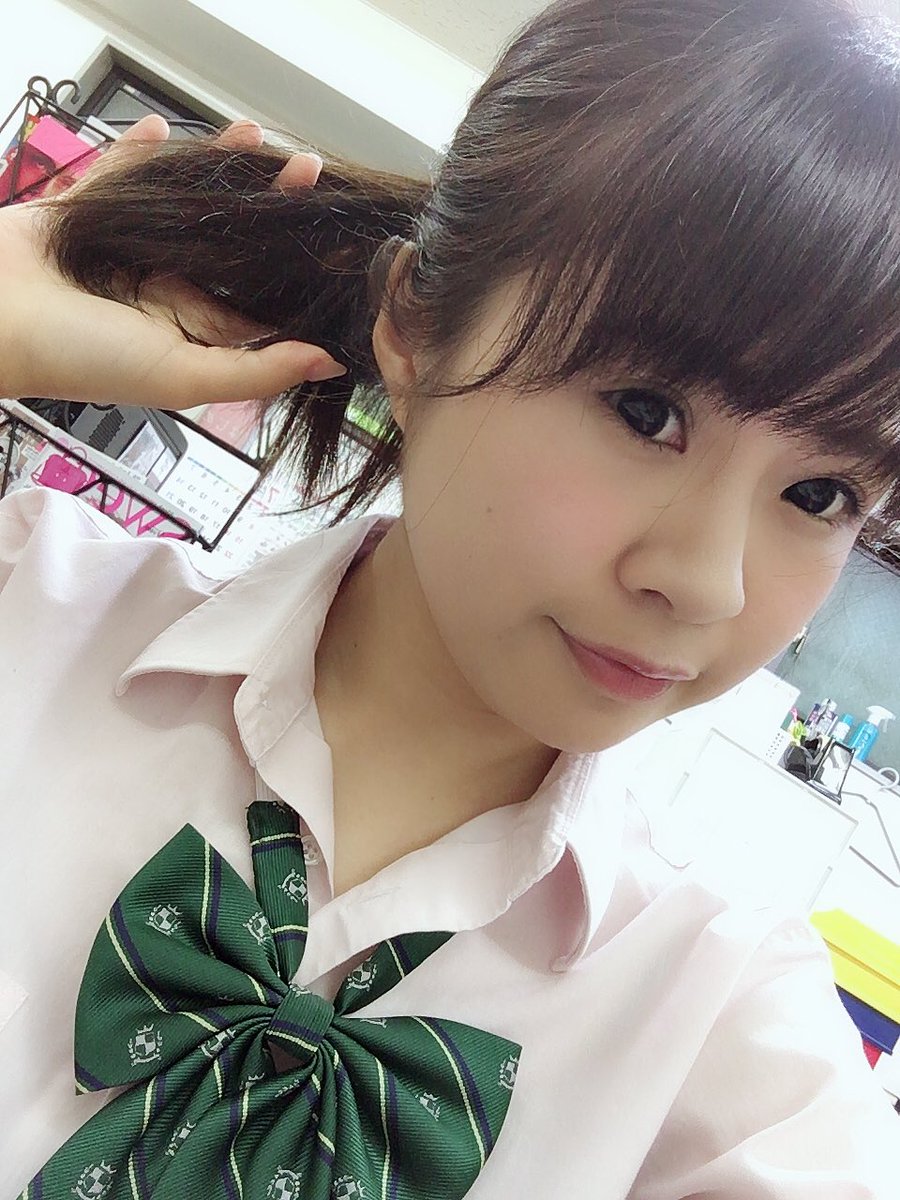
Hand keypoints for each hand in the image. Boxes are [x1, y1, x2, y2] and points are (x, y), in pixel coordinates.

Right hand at [0, 115, 345, 408]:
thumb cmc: (82, 357)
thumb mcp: (183, 376)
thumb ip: (256, 371)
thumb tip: (329, 364)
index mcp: (192, 330)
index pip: (256, 298)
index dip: (295, 268)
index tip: (332, 232)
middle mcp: (165, 290)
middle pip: (227, 242)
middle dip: (264, 206)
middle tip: (303, 170)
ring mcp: (126, 250)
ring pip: (182, 204)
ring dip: (215, 170)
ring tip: (249, 136)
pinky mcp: (86, 214)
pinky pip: (116, 176)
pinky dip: (137, 154)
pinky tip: (162, 132)